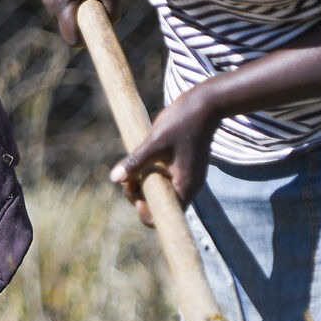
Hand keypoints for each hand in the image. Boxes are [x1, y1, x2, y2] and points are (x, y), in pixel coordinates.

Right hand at [39, 0, 120, 47]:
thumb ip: (112, 11)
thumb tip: (108, 26)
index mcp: (62, 1)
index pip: (71, 37)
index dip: (86, 40)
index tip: (99, 31)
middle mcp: (48, 0)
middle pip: (68, 25)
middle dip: (84, 19)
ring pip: (65, 14)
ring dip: (78, 8)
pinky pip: (61, 3)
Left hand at [111, 86, 221, 223]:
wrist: (205, 104)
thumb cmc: (182, 122)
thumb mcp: (155, 142)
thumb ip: (136, 161)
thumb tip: (115, 179)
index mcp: (185, 187)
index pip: (166, 216)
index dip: (146, 211)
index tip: (133, 191)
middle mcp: (187, 187)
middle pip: (159, 205)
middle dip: (138, 195)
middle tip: (126, 178)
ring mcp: (185, 177)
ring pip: (159, 192)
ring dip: (142, 184)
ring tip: (131, 168)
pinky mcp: (182, 167)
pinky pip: (162, 180)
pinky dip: (149, 175)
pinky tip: (141, 160)